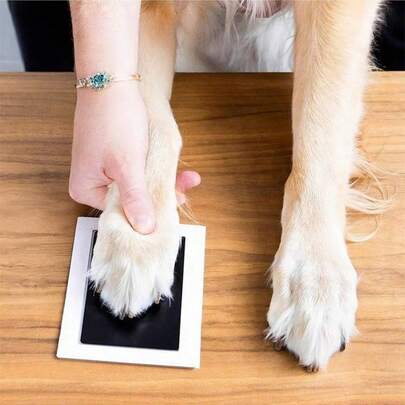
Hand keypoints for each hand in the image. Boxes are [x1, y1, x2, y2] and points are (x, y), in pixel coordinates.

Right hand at [69, 84, 199, 233]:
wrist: (113, 80)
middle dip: (160, 194)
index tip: (171, 211)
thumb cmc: (114, 119)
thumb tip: (144, 228)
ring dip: (163, 182)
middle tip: (184, 191)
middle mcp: (93, 182)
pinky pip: (138, 171)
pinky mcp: (116, 157)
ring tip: (187, 178)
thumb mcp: (128, 166)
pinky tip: (176, 170)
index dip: (148, 214)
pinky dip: (156, 170)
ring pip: (139, 185)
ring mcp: (104, 169)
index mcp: (86, 190)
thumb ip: (136, 200)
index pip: (121, 215)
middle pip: (131, 200)